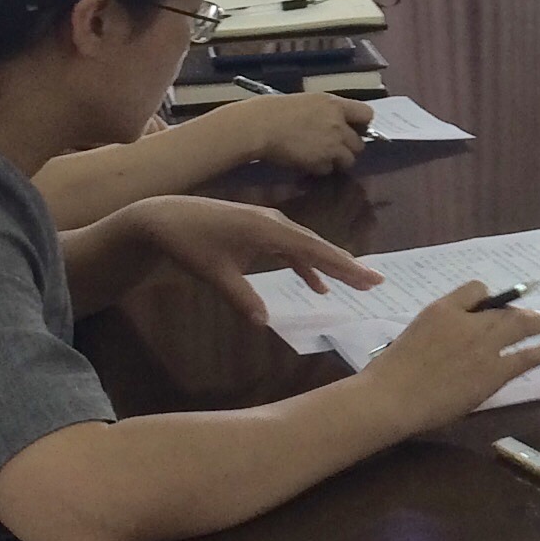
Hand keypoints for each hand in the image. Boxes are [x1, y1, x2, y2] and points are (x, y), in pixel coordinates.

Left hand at [122, 195, 376, 323]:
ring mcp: (268, 225)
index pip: (314, 251)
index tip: (369, 278)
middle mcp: (275, 224)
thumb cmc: (189, 243)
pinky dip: (305, 265)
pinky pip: (291, 248)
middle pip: (318, 246)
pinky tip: (315, 286)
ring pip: (307, 247)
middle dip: (347, 265)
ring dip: (329, 265)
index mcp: (268, 231)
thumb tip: (265, 323)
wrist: (164, 217)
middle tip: (376, 282)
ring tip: (355, 283)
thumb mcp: (213, 272)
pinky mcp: (259, 231)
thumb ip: (241, 297)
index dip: (343, 266)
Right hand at [243, 91, 371, 174]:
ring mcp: (332, 145)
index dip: (361, 124)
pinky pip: (329, 170)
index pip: (367, 114)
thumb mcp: (307, 102)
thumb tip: (334, 121)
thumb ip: (325, 111)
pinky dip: (320, 169)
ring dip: (337, 161)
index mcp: (335, 105)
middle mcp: (339, 124)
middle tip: (333, 148)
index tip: (352, 129)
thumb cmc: (275, 110)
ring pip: (349, 160)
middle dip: (348, 147)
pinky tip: (307, 163)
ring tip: (321, 158)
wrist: (261, 126)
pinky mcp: (322, 162)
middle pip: (359, 143)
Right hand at [356, 281, 539, 438]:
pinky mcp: (493, 371)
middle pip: (504, 309)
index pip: (474, 289)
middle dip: (524, 310)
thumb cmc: (393, 372)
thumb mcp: (412, 335)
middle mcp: (467, 321)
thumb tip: (453, 333)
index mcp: (442, 310)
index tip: (496, 307)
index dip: (488, 298)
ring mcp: (483, 346)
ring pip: (520, 326)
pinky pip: (525, 356)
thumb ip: (437, 328)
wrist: (393, 395)